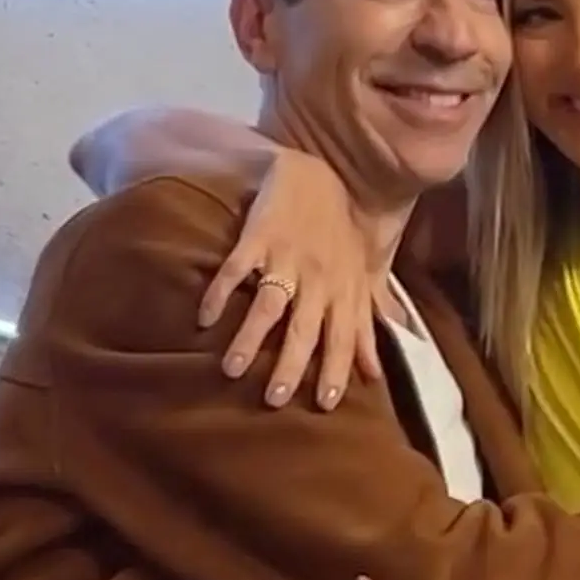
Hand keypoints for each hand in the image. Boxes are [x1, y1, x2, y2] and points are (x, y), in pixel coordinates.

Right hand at [199, 148, 380, 407]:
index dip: (335, 369)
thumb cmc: (338, 233)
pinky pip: (237, 268)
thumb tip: (374, 372)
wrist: (313, 174)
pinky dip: (221, 292)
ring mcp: (286, 257)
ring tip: (231, 370)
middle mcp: (318, 278)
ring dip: (250, 337)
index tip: (325, 404)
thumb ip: (367, 324)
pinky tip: (205, 318)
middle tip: (274, 399)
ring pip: (270, 303)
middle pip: (305, 328)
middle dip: (291, 364)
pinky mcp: (257, 237)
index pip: (343, 336)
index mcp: (344, 289)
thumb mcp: (361, 276)